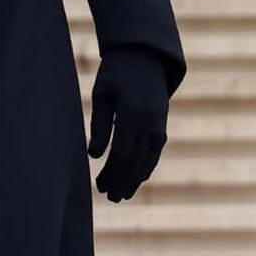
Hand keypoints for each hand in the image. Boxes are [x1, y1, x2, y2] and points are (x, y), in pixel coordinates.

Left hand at [87, 46, 169, 200]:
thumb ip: (99, 124)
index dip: (110, 173)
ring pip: (147, 162)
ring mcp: (159, 128)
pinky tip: (135, 179)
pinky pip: (154, 155)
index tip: (98, 184)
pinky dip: (144, 169)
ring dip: (134, 181)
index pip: (121, 153)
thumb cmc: (116, 73)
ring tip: (120, 195)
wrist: (144, 58)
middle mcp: (150, 124)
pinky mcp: (162, 129)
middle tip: (109, 197)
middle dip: (122, 182)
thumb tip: (93, 155)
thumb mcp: (102, 93)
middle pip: (135, 163)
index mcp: (133, 114)